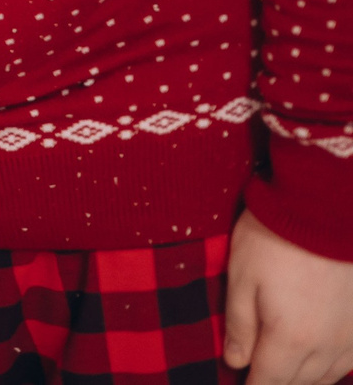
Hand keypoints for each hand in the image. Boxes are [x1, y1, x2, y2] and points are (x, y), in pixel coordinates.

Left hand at [225, 208, 352, 384]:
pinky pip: (349, 360)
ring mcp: (350, 335)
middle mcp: (327, 346)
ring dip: (304, 377)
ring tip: (284, 369)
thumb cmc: (272, 240)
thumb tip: (235, 362)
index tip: (241, 381)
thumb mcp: (241, 279)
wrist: (321, 208)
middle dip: (276, 381)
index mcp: (291, 338)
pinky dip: (332, 366)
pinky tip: (319, 358)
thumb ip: (239, 326)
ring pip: (328, 375)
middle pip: (299, 382)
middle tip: (258, 372)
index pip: (269, 380)